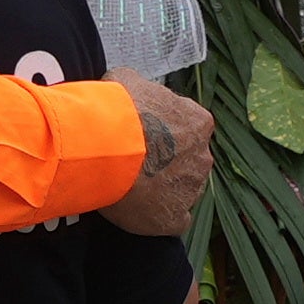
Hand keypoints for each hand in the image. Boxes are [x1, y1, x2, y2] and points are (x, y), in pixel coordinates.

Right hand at [108, 73, 217, 236]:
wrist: (101, 146)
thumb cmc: (113, 110)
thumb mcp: (123, 81)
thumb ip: (135, 86)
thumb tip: (126, 87)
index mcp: (197, 122)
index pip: (188, 128)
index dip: (164, 134)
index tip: (144, 138)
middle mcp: (202, 156)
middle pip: (188, 161)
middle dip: (166, 163)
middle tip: (135, 164)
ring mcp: (191, 189)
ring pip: (181, 191)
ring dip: (162, 190)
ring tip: (130, 187)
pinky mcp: (174, 219)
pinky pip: (172, 221)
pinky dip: (158, 219)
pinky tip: (137, 211)